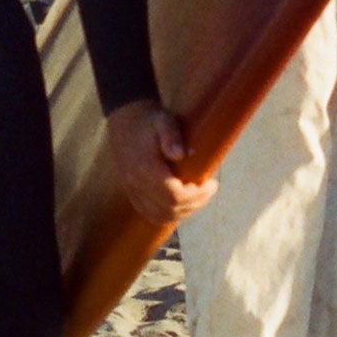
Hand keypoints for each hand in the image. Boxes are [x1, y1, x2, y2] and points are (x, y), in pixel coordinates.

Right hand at [106, 101, 216, 224]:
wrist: (125, 122)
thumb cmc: (150, 120)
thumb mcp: (164, 120)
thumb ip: (171, 136)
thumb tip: (181, 155)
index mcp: (144, 167)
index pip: (173, 196)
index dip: (195, 195)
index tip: (212, 183)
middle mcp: (136, 184)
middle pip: (168, 209)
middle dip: (194, 203)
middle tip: (209, 188)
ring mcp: (132, 191)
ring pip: (160, 216)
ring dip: (183, 211)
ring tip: (199, 196)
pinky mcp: (132, 194)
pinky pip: (151, 214)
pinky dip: (170, 214)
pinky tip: (184, 203)